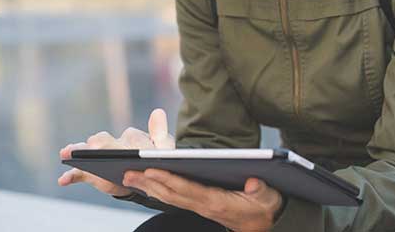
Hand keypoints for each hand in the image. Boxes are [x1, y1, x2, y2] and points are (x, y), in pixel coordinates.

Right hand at [58, 108, 175, 196]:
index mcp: (132, 138)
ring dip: (78, 152)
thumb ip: (161, 134)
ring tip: (67, 153)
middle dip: (96, 145)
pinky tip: (62, 180)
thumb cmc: (154, 162)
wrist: (142, 181)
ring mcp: (99, 157)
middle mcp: (113, 143)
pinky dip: (70, 176)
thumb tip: (158, 111)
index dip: (126, 145)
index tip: (120, 149)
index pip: (129, 138)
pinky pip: (78, 173)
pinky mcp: (90, 173)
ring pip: (87, 151)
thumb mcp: (162, 152)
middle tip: (92, 147)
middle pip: (102, 141)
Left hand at [122, 169, 283, 231]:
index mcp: (217, 202)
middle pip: (171, 194)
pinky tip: (147, 183)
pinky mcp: (200, 205)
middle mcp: (204, 205)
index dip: (168, 179)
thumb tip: (253, 182)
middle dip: (148, 183)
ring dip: (148, 187)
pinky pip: (175, 197)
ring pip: (169, 197)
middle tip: (126, 172)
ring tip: (129, 176)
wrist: (267, 225)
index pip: (187, 189)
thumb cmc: (266, 207)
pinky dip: (159, 189)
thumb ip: (261, 190)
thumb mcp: (268, 198)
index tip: (150, 170)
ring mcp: (200, 207)